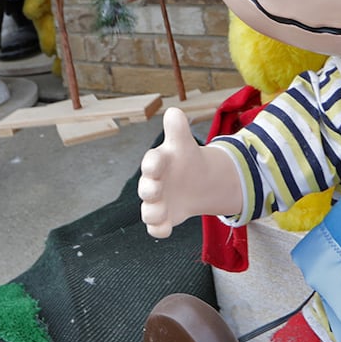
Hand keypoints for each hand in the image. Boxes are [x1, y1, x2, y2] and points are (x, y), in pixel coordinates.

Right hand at [137, 107, 243, 237]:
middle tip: (158, 189)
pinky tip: (167, 227)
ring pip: (148, 213)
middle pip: (145, 190)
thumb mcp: (183, 142)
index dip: (152, 164)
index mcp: (156, 163)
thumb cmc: (184, 158)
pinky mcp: (164, 218)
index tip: (157, 165)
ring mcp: (157, 202)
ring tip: (164, 212)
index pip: (150, 163)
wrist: (195, 180)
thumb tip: (174, 111)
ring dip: (154, 213)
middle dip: (149, 191)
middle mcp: (152, 184)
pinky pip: (156, 229)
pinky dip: (159, 230)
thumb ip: (178, 127)